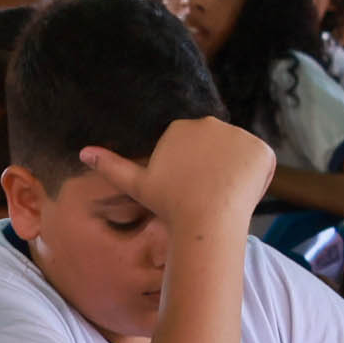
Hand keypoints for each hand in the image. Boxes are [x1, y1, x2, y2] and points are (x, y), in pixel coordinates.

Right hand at [122, 115, 279, 239]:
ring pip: (240, 156)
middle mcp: (210, 123)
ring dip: (236, 173)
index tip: (191, 191)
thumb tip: (82, 152)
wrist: (205, 220)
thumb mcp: (137, 185)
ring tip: (224, 196)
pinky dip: (256, 178)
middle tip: (207, 196)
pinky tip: (242, 193)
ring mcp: (238, 135)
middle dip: (216, 169)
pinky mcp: (261, 149)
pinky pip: (261, 163)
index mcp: (181, 127)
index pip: (195, 148)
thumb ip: (112, 165)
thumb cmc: (170, 205)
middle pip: (219, 148)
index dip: (195, 171)